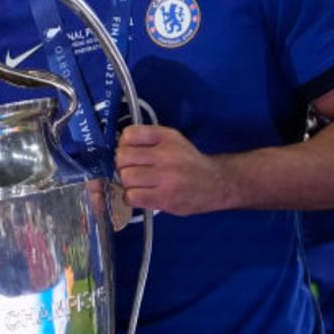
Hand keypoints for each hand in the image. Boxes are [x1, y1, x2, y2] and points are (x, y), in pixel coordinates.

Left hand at [115, 125, 232, 216]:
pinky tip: (140, 195)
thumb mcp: (173, 140)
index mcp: (166, 137)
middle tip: (131, 169)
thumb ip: (148, 138)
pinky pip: (132, 197)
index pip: (129, 134)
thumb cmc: (189, 162)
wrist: (215, 183)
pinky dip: (130, 197)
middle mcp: (166, 155)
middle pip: (122, 157)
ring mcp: (165, 178)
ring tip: (138, 183)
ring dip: (127, 182)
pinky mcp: (164, 199)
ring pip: (126, 177)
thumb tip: (118, 146)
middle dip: (122, 164)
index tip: (130, 151)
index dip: (123, 144)